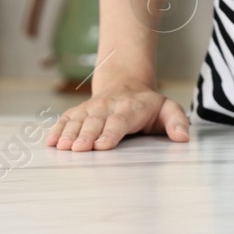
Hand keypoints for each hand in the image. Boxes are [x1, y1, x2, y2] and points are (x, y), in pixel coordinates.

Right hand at [44, 83, 189, 150]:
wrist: (126, 84)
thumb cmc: (148, 106)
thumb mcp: (168, 109)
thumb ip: (177, 122)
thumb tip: (183, 137)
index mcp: (130, 108)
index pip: (119, 122)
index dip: (110, 133)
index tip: (101, 145)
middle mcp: (108, 107)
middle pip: (95, 121)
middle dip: (86, 135)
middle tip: (78, 149)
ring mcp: (92, 108)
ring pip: (78, 120)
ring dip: (68, 133)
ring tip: (61, 146)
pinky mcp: (79, 111)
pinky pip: (66, 118)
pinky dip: (57, 128)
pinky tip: (50, 141)